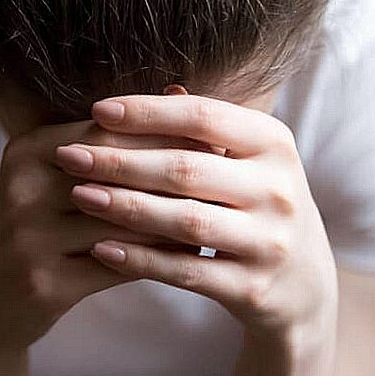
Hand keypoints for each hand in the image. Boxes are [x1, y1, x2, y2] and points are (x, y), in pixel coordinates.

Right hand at [0, 118, 207, 349]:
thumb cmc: (41, 225)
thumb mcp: (60, 174)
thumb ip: (114, 139)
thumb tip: (181, 90)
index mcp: (28, 151)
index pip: (110, 131)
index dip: (166, 134)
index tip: (217, 137)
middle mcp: (22, 188)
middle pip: (117, 173)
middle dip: (177, 175)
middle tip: (230, 175)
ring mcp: (29, 238)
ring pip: (125, 221)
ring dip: (178, 219)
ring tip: (223, 213)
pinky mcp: (44, 283)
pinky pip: (120, 265)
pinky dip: (162, 258)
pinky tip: (194, 254)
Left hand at [54, 94, 338, 343]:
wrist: (304, 284)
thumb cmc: (258, 205)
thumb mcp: (249, 160)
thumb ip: (209, 128)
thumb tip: (164, 86)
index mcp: (274, 144)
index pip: (204, 116)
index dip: (147, 112)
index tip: (97, 110)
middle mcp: (278, 190)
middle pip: (187, 168)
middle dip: (121, 161)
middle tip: (70, 157)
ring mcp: (269, 242)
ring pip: (185, 221)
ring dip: (125, 207)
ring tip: (79, 195)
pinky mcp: (253, 289)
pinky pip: (186, 272)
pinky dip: (141, 259)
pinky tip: (102, 247)